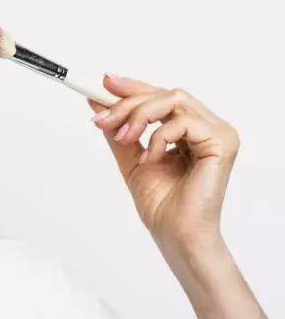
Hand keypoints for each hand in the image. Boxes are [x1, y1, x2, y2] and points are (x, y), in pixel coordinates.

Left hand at [87, 74, 240, 252]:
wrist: (176, 235)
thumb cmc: (161, 204)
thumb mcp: (131, 158)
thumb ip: (118, 130)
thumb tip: (97, 103)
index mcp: (191, 129)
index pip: (162, 96)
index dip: (133, 86)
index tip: (103, 83)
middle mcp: (208, 126)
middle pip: (166, 93)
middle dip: (128, 102)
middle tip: (102, 119)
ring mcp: (218, 133)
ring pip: (174, 99)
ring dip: (139, 115)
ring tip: (124, 138)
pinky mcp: (222, 142)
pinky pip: (183, 122)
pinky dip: (158, 137)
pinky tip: (151, 159)